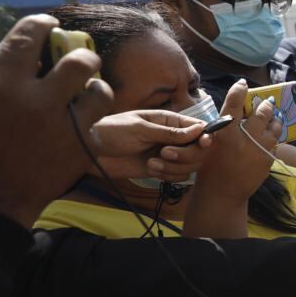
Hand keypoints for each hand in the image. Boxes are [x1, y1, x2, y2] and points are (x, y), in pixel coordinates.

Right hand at [0, 14, 113, 226]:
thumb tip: (0, 57)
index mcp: (2, 84)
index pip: (29, 37)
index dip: (43, 25)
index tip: (51, 24)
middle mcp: (38, 100)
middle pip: (79, 62)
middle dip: (83, 57)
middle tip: (81, 62)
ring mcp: (64, 126)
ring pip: (100, 91)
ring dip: (96, 89)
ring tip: (88, 93)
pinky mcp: (82, 150)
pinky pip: (101, 123)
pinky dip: (95, 120)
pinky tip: (86, 122)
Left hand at [87, 109, 209, 180]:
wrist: (90, 152)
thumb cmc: (112, 132)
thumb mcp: (141, 129)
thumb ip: (170, 132)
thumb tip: (199, 129)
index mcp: (169, 120)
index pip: (199, 127)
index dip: (205, 136)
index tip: (203, 143)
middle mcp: (172, 137)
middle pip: (199, 149)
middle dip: (186, 155)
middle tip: (165, 154)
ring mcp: (167, 153)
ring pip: (190, 165)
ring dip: (174, 168)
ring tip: (152, 163)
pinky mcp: (160, 168)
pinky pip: (178, 176)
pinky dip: (167, 176)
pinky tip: (150, 170)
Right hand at [193, 80, 280, 199]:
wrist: (222, 193)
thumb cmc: (210, 166)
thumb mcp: (211, 142)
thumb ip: (223, 126)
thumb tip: (236, 108)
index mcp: (225, 134)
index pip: (234, 104)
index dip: (239, 90)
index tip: (243, 83)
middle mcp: (244, 140)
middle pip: (262, 113)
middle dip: (265, 105)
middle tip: (266, 101)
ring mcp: (259, 151)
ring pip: (274, 127)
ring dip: (274, 119)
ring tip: (272, 117)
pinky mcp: (268, 160)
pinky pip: (276, 142)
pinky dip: (274, 136)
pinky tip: (270, 135)